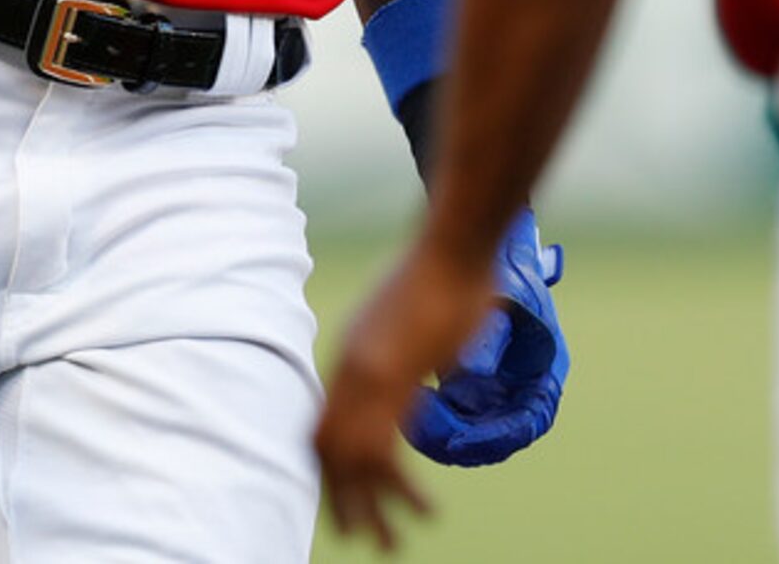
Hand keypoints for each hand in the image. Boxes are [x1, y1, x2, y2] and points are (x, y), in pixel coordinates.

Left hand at [317, 213, 569, 550]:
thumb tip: (441, 370)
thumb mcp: (422, 321)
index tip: (341, 494)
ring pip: (353, 462)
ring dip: (370, 509)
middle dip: (341, 498)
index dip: (330, 463)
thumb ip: (420, 350)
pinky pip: (386, 454)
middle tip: (356, 536)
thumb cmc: (449, 270)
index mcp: (353, 353)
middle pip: (328, 449)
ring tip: (390, 544)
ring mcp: (368, 376)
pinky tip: (428, 510)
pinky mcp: (393, 382)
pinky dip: (403, 490)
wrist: (453, 244)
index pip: (325, 421)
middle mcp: (350, 369)